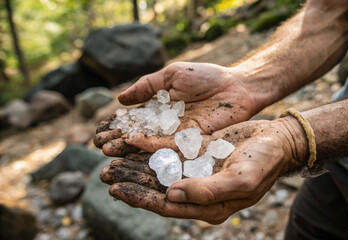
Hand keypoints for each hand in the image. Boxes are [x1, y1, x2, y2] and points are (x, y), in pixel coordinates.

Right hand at [94, 62, 257, 156]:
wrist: (236, 86)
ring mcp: (178, 135)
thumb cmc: (206, 77)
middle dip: (118, 139)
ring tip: (107, 150)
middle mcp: (167, 125)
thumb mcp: (172, 76)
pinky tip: (132, 143)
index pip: (134, 120)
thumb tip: (120, 99)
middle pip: (138, 135)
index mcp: (161, 109)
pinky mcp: (191, 142)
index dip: (117, 124)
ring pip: (148, 144)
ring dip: (127, 147)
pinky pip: (167, 145)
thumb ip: (147, 87)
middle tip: (98, 144)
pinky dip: (149, 145)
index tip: (100, 128)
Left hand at [100, 117, 307, 223]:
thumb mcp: (241, 180)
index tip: (117, 190)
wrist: (278, 140)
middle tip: (104, 176)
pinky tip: (133, 142)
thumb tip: (172, 195)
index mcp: (209, 205)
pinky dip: (151, 147)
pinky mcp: (198, 151)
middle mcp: (198, 190)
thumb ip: (207, 191)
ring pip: (160, 170)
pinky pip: (170, 150)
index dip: (141, 199)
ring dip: (136, 167)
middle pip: (158, 189)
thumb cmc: (264, 163)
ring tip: (110, 162)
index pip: (168, 206)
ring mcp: (197, 170)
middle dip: (132, 183)